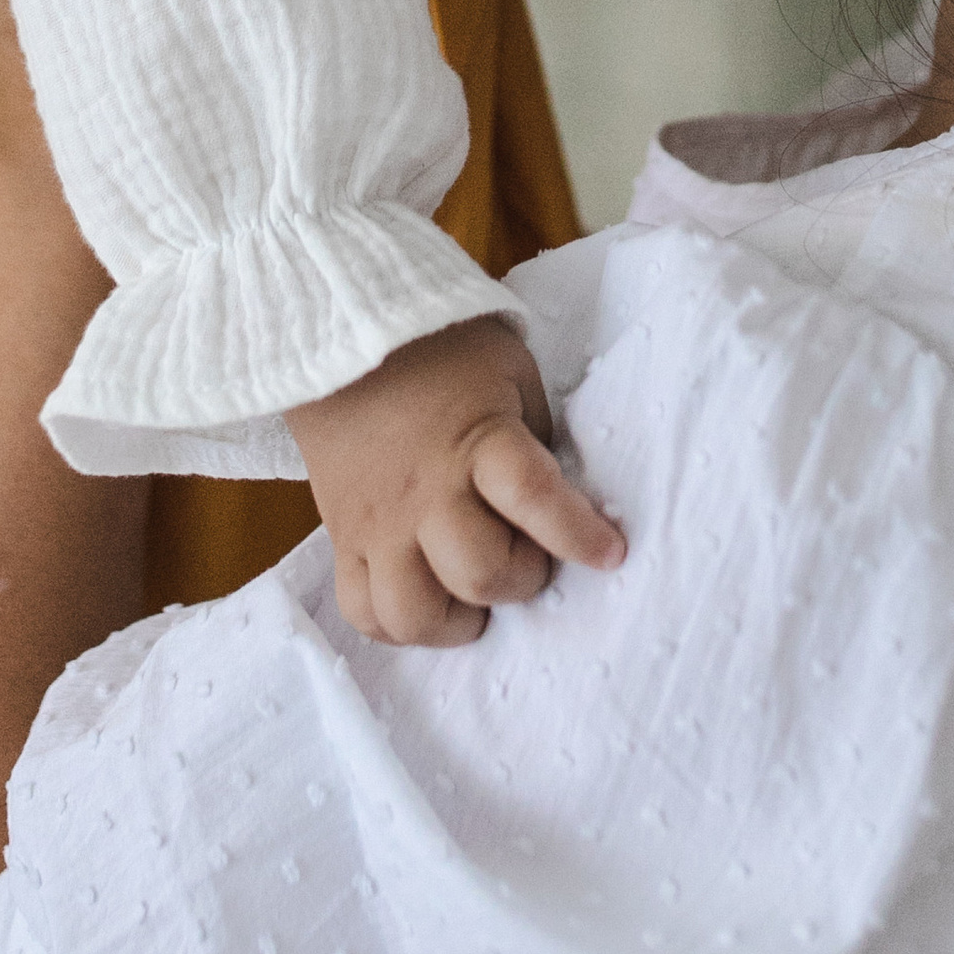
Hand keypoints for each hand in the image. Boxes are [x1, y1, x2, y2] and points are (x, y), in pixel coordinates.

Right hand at [286, 315, 624, 647]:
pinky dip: (397, 623)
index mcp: (478, 440)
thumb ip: (535, 439)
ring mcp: (378, 523)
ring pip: (413, 614)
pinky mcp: (343, 538)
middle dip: (521, 578)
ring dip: (456, 620)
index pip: (535, 499)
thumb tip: (558, 504)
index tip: (610, 553)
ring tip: (470, 592)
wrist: (344, 329)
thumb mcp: (512, 373)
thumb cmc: (442, 350)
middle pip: (480, 574)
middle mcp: (425, 492)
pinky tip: (425, 596)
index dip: (580, 536)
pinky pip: (363, 612)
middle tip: (526, 553)